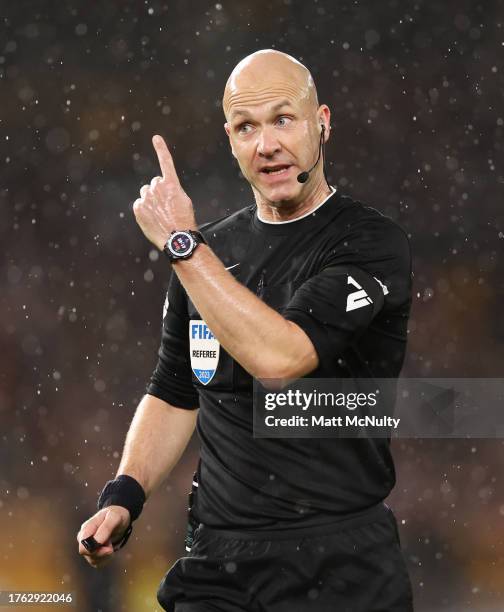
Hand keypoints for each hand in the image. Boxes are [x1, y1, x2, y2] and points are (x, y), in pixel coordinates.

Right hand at [77, 505, 130, 568]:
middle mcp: (84, 537)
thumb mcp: (115, 517)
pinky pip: (96, 562)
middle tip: (111, 545)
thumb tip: (96, 542)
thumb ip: (106, 528)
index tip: (108, 547)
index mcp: (87, 527)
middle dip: (101, 552)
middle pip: (86, 554)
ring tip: (110, 544)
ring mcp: (87, 545)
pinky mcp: (92, 552)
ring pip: (92, 559)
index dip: (94, 550)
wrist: (119, 516)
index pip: (83, 546)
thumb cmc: (116, 515)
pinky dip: (105, 559)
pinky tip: (109, 550)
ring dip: (105, 555)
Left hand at [133, 135, 196, 250]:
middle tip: (167, 207)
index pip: (166, 163)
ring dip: (151, 200)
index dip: (161, 149)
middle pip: (154, 184)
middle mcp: (157, 187)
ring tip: (160, 215)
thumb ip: (172, 190)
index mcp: (171, 184)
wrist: (177, 238)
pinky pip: (139, 204)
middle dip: (158, 192)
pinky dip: (144, 210)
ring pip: (146, 193)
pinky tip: (153, 219)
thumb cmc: (184, 221)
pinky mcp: (138, 208)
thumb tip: (162, 189)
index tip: (156, 138)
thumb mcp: (184, 201)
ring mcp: (146, 197)